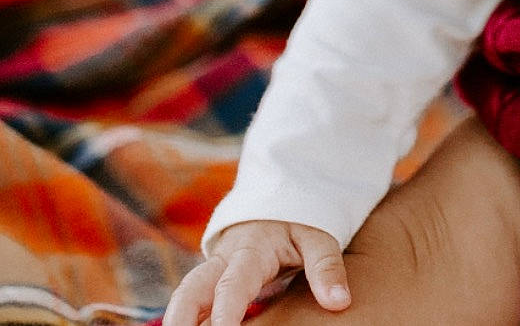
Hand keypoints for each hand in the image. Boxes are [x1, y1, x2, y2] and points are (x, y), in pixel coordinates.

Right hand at [163, 220, 350, 325]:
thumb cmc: (299, 221)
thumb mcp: (318, 236)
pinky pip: (194, 304)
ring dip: (180, 320)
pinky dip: (191, 319)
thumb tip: (339, 301)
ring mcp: (213, 273)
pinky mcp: (212, 284)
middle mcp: (223, 262)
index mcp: (249, 250)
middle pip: (191, 290)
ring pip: (185, 297)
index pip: (233, 285)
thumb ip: (326, 267)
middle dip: (181, 317)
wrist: (278, 205)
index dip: (226, 311)